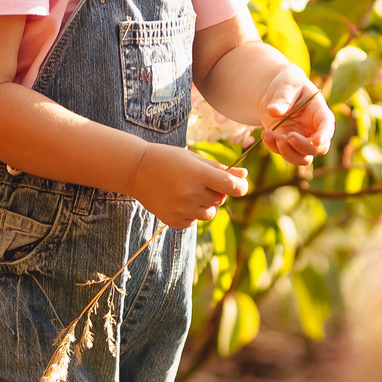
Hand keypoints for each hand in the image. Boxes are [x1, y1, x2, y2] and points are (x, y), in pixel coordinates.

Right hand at [128, 144, 247, 227]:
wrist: (136, 170)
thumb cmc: (169, 160)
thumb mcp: (195, 159)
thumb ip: (220, 169)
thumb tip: (245, 175)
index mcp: (199, 174)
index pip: (233, 187)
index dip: (241, 186)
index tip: (239, 185)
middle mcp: (191, 193)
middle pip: (221, 200)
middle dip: (216, 192)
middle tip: (198, 181)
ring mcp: (182, 209)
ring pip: (210, 213)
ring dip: (205, 204)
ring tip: (186, 191)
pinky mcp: (174, 221)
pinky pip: (194, 221)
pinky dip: (191, 213)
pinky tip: (176, 200)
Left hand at [260, 81, 333, 165]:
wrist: (274, 92)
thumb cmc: (287, 84)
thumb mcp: (286, 84)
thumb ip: (283, 97)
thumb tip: (274, 111)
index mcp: (320, 113)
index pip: (327, 127)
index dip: (324, 135)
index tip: (317, 141)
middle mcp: (314, 130)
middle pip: (317, 149)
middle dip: (303, 147)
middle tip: (287, 136)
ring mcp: (301, 139)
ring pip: (302, 158)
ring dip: (288, 153)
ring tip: (274, 136)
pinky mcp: (286, 144)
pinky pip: (283, 153)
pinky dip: (273, 147)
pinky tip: (265, 134)